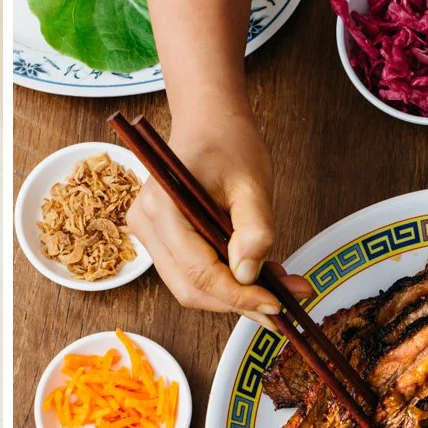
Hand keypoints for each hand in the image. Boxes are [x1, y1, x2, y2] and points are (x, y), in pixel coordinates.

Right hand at [126, 109, 311, 328]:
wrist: (208, 122)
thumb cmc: (229, 144)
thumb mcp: (253, 184)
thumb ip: (255, 230)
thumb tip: (250, 276)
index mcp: (164, 208)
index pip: (200, 272)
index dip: (238, 296)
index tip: (276, 305)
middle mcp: (145, 224)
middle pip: (190, 288)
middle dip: (236, 302)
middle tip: (281, 304)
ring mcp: (147, 233)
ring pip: (188, 286)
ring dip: (231, 295)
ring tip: (274, 287)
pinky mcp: (158, 239)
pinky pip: (188, 272)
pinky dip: (221, 281)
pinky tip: (252, 275)